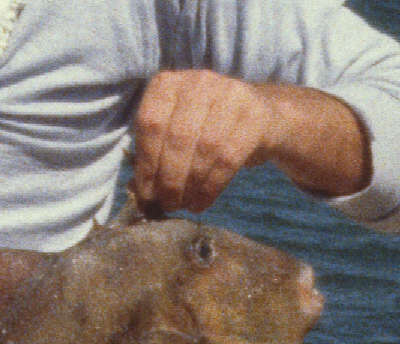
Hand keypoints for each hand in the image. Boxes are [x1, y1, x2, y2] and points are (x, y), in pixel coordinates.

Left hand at [133, 70, 370, 211]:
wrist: (262, 119)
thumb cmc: (206, 132)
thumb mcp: (176, 136)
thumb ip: (154, 157)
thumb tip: (137, 192)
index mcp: (169, 84)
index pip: (150, 123)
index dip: (145, 163)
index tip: (146, 193)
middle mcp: (198, 82)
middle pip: (177, 139)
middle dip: (168, 180)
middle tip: (167, 205)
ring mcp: (230, 94)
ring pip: (204, 150)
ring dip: (191, 186)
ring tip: (184, 205)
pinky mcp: (256, 115)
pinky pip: (228, 158)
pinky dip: (211, 187)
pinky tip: (203, 202)